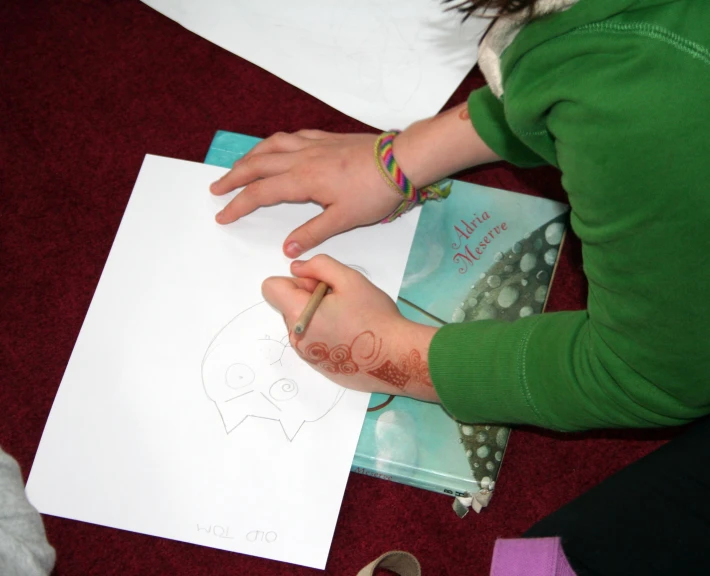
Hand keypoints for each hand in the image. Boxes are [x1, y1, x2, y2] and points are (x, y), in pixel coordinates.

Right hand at [210, 131, 402, 257]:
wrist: (402, 161)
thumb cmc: (375, 192)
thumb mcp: (343, 219)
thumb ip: (312, 232)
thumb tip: (287, 249)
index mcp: (302, 180)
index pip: (260, 193)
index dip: (238, 205)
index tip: (222, 215)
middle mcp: (302, 158)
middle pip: (257, 165)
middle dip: (233, 177)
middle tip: (216, 188)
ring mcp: (314, 145)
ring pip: (271, 146)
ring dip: (250, 156)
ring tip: (238, 166)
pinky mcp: (327, 138)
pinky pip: (292, 136)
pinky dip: (276, 142)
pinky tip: (276, 146)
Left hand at [261, 255, 439, 401]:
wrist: (396, 358)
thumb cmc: (374, 316)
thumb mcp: (350, 279)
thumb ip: (319, 266)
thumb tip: (297, 268)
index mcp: (298, 314)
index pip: (270, 288)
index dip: (294, 280)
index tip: (318, 285)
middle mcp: (296, 339)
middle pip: (288, 306)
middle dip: (308, 298)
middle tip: (341, 300)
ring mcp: (307, 357)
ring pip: (302, 324)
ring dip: (318, 316)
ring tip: (348, 318)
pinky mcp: (320, 368)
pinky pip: (313, 343)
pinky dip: (326, 335)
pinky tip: (350, 336)